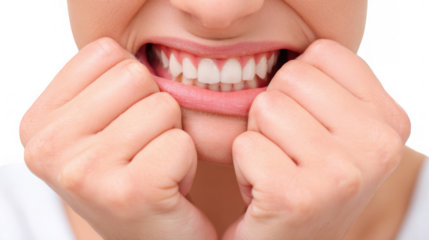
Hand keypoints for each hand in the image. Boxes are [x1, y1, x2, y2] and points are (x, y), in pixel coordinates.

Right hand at [19, 38, 216, 239]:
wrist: (149, 238)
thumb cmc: (128, 177)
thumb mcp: (97, 126)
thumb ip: (102, 83)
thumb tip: (134, 54)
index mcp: (37, 122)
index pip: (107, 53)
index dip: (131, 88)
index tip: (123, 128)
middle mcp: (48, 146)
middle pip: (136, 75)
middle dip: (153, 111)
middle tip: (143, 151)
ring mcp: (84, 172)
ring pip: (163, 106)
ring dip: (170, 137)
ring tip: (152, 168)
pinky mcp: (128, 194)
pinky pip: (182, 142)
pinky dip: (186, 163)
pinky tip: (166, 187)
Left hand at [223, 39, 410, 239]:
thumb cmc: (310, 180)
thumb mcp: (340, 130)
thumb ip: (331, 87)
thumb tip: (295, 55)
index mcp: (392, 121)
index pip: (322, 53)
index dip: (299, 87)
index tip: (308, 127)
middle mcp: (378, 146)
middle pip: (290, 77)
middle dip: (275, 112)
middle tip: (288, 153)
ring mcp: (340, 174)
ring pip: (264, 107)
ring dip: (259, 140)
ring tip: (278, 170)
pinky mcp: (296, 197)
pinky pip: (244, 145)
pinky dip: (244, 168)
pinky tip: (264, 192)